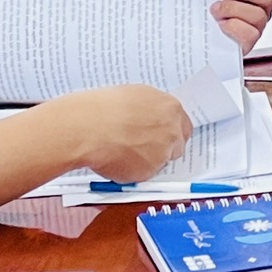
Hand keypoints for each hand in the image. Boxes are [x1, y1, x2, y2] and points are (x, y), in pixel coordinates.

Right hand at [67, 83, 192, 180]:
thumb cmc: (103, 108)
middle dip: (162, 148)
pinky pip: (144, 174)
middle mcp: (172, 131)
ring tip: (121, 150)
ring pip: (159, 162)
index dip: (170, 132)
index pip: (183, 126)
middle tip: (141, 147)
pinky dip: (132, 171)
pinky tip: (115, 159)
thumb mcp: (134, 97)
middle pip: (176, 146)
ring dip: (146, 160)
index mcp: (170, 108)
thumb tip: (150, 120)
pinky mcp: (149, 172)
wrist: (88, 127)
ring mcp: (162, 153)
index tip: (161, 135)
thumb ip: (151, 111)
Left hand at [212, 0, 271, 54]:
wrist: (197, 35)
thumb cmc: (209, 5)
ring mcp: (257, 26)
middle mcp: (261, 8)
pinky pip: (251, 35)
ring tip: (216, 9)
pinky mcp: (248, 43)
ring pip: (258, 16)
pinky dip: (235, 27)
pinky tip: (222, 24)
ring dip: (233, 9)